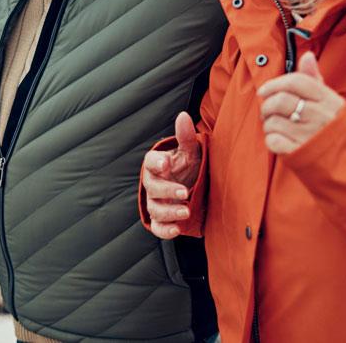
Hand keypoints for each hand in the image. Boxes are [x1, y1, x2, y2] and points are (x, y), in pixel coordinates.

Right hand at [142, 112, 201, 238]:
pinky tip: (177, 228)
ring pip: (155, 209)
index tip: (166, 164)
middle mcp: (154, 184)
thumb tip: (183, 116)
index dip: (156, 162)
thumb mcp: (191, 152)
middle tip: (185, 192)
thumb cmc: (189, 167)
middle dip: (168, 190)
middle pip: (152, 187)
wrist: (195, 188)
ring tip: (186, 211)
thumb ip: (186, 137)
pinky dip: (165, 230)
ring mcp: (156, 203)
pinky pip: (158, 227)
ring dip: (169, 211)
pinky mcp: (161, 220)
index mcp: (158, 165)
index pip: (150, 162)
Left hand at [256, 52, 342, 154]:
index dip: (275, 83)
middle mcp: (320, 117)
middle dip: (267, 105)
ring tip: (276, 127)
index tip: (264, 90)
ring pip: (273, 121)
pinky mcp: (301, 155)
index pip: (296, 82)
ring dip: (268, 124)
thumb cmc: (338, 131)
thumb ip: (315, 80)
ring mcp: (310, 137)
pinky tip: (279, 140)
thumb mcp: (333, 104)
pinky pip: (273, 141)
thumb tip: (307, 55)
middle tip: (268, 111)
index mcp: (329, 101)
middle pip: (280, 100)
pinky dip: (271, 140)